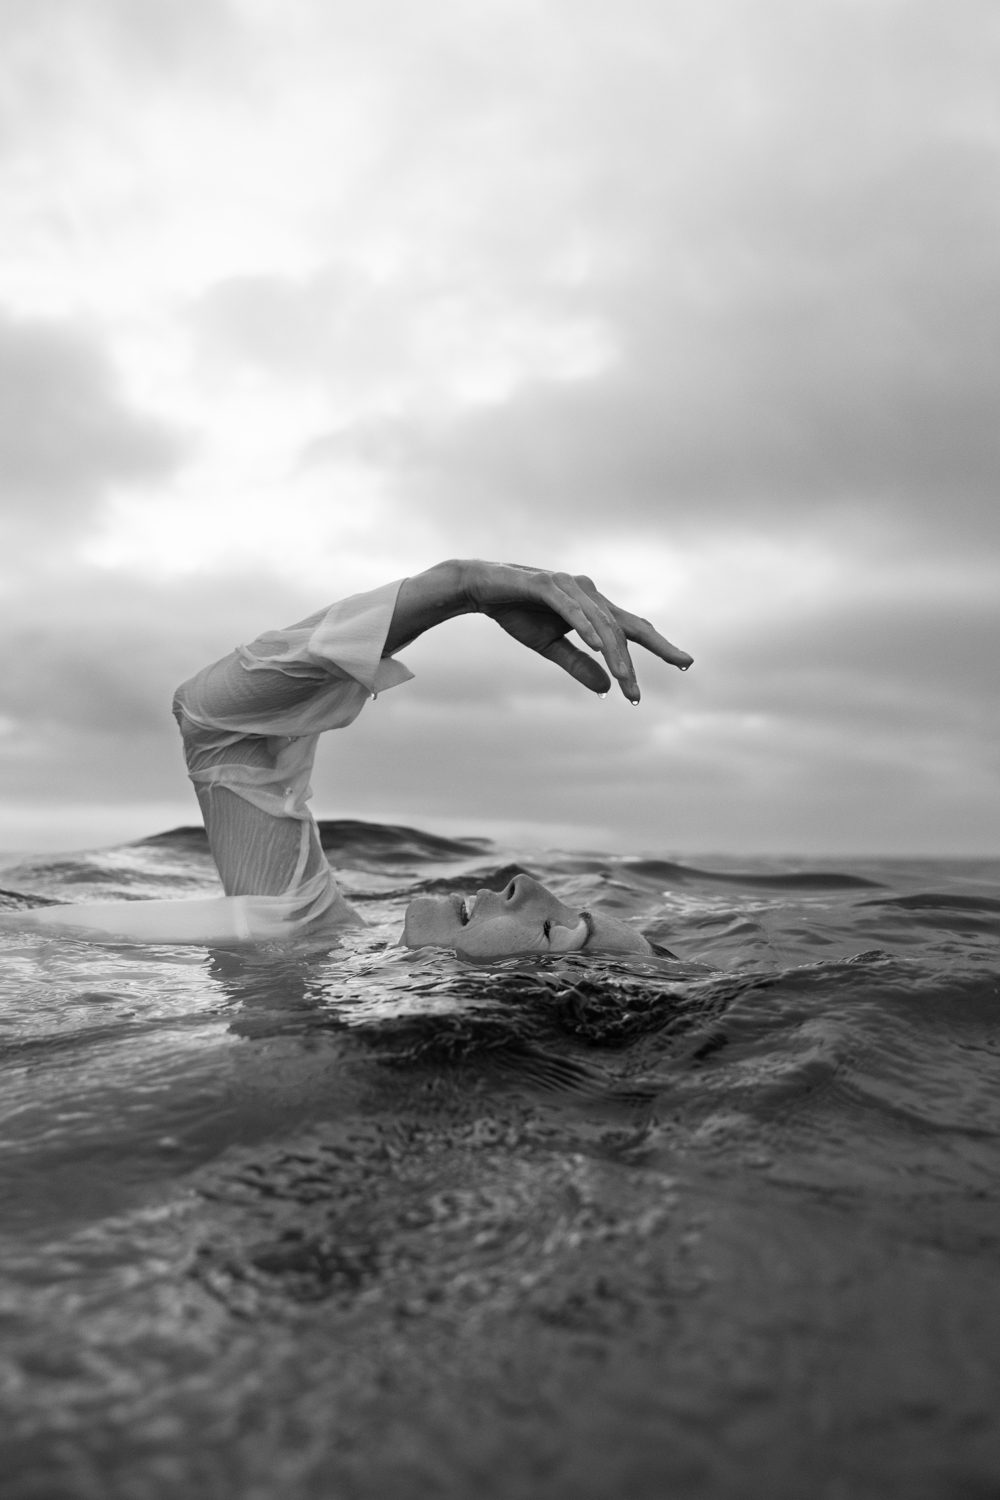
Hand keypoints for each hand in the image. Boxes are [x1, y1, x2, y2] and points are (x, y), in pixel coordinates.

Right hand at [460, 561, 692, 701]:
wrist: (479, 588)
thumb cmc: (517, 612)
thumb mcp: (549, 647)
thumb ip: (578, 664)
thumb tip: (606, 687)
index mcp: (593, 608)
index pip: (632, 630)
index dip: (660, 646)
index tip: (686, 664)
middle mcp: (588, 593)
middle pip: (624, 627)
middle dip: (644, 655)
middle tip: (658, 681)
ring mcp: (569, 586)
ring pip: (601, 623)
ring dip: (613, 653)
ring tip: (624, 680)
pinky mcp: (546, 584)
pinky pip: (571, 608)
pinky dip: (585, 626)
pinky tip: (598, 646)